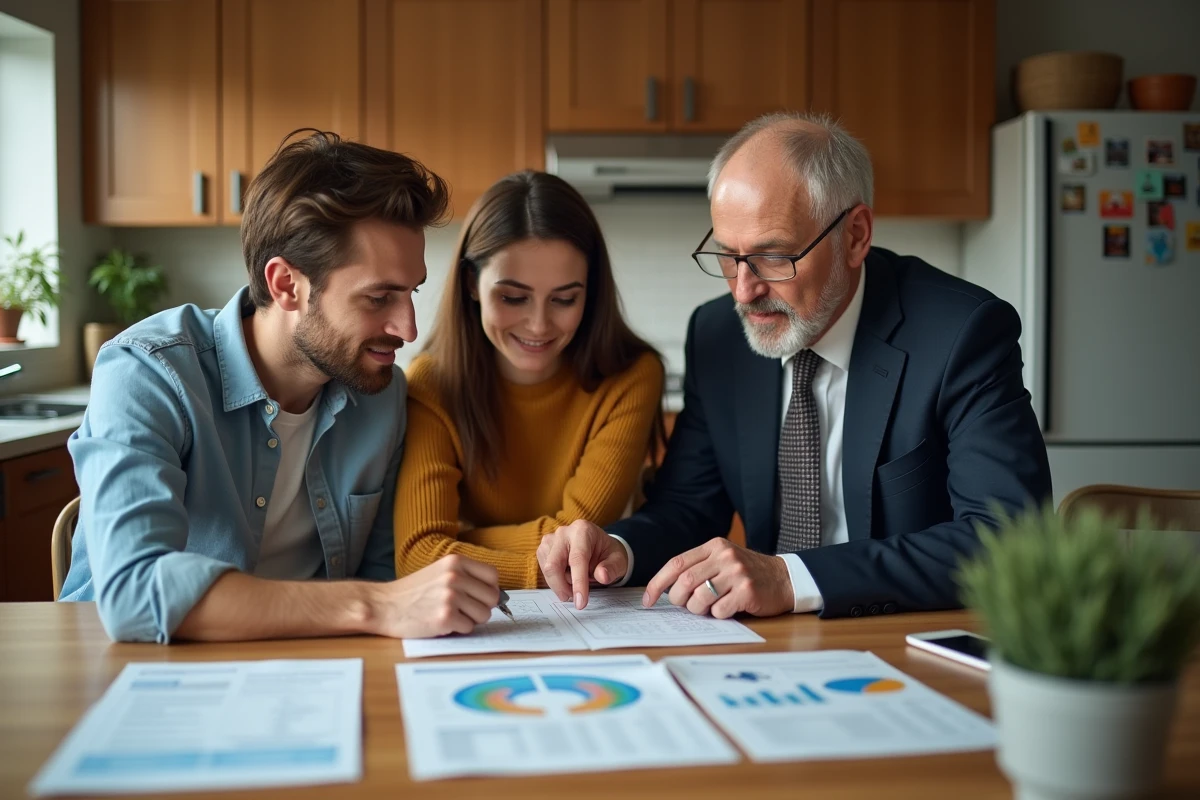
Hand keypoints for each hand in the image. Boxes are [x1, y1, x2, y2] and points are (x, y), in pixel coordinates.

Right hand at [367, 555, 498, 637]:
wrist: (383, 605)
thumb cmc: (413, 592)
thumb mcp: (440, 572)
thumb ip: (466, 577)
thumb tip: (499, 596)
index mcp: (456, 562)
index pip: (493, 576)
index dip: (489, 589)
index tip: (478, 596)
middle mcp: (455, 576)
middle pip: (492, 597)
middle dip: (481, 607)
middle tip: (462, 610)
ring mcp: (450, 596)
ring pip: (483, 615)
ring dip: (470, 620)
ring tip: (450, 615)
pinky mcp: (445, 618)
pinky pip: (469, 628)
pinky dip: (458, 630)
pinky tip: (441, 623)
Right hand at [537, 520, 628, 608]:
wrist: (599, 547)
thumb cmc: (607, 553)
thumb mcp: (618, 561)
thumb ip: (612, 568)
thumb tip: (602, 576)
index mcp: (583, 530)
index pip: (577, 559)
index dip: (578, 583)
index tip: (580, 602)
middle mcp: (564, 532)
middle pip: (554, 564)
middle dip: (563, 587)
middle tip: (574, 599)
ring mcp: (551, 539)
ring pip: (547, 568)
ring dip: (560, 583)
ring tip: (575, 584)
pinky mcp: (544, 548)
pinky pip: (544, 569)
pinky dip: (554, 580)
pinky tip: (567, 578)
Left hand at [643, 538, 792, 618]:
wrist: (785, 579)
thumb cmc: (747, 574)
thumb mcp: (723, 561)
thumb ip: (699, 569)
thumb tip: (666, 591)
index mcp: (714, 546)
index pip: (677, 563)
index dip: (658, 583)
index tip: (647, 599)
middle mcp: (725, 556)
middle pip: (685, 581)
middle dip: (678, 599)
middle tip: (686, 605)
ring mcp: (737, 572)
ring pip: (700, 597)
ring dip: (698, 610)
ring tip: (709, 609)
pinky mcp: (748, 591)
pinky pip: (720, 610)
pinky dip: (718, 615)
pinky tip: (728, 609)